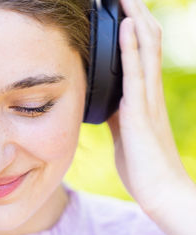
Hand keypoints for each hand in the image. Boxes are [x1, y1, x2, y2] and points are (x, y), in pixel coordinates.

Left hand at [107, 0, 192, 212]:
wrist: (158, 189)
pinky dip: (130, 47)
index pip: (142, 51)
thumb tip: (102, 99)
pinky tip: (125, 27)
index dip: (134, 27)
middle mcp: (149, 90)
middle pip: (146, 42)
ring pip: (145, 49)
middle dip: (135, 14)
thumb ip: (115, 111)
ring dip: (134, 20)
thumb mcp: (123, 130)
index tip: (122, 8)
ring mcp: (147, 98)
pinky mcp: (140, 110)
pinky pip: (135, 72)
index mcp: (144, 95)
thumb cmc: (141, 162)